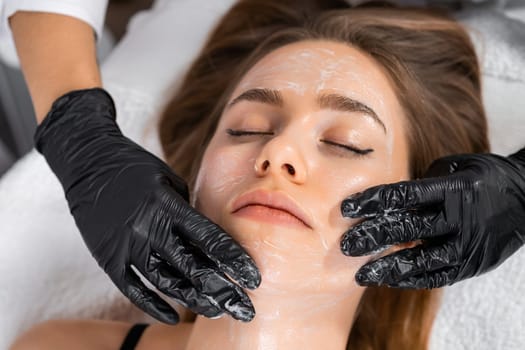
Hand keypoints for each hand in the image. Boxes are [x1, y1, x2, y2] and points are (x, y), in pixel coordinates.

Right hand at [34, 88, 260, 322]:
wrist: (89, 161)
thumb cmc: (138, 169)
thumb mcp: (171, 182)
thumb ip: (189, 214)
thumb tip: (211, 244)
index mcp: (169, 206)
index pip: (210, 239)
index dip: (235, 261)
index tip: (254, 278)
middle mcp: (149, 228)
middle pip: (193, 267)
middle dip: (223, 291)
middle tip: (245, 309)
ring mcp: (126, 245)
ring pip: (166, 282)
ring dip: (194, 300)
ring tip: (218, 312)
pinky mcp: (107, 257)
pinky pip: (133, 289)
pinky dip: (153, 305)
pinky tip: (173, 317)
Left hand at [340, 150, 524, 288]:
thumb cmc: (482, 177)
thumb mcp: (455, 168)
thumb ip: (422, 184)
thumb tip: (388, 201)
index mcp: (452, 188)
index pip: (403, 195)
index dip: (372, 202)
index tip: (345, 208)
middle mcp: (459, 218)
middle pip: (408, 228)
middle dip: (373, 237)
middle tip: (346, 245)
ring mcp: (467, 244)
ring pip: (422, 260)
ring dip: (388, 268)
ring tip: (361, 274)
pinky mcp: (472, 265)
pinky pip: (437, 277)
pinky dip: (411, 279)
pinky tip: (388, 280)